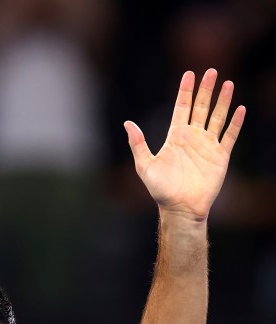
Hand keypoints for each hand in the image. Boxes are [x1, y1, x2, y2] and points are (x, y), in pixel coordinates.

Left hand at [125, 69, 245, 220]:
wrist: (180, 208)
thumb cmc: (160, 189)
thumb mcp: (144, 166)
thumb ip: (138, 144)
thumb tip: (127, 123)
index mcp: (175, 137)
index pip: (181, 108)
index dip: (185, 91)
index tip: (189, 74)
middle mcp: (192, 138)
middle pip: (201, 108)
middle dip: (206, 89)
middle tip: (211, 71)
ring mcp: (207, 146)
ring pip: (217, 117)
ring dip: (222, 101)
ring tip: (227, 83)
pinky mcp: (220, 157)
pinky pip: (229, 136)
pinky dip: (234, 123)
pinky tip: (239, 108)